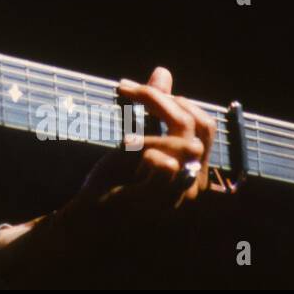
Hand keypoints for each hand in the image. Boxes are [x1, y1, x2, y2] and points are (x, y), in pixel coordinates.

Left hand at [0, 67, 217, 288]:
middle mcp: (192, 183)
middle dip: (161, 100)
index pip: (204, 123)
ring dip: (147, 124)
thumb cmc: (116, 184)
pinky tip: (124, 145)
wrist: (90, 223)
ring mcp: (174, 196)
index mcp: (192, 168)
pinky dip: (146, 148)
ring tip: (116, 127)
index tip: (136, 89)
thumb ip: (153, 109)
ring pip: (183, 144)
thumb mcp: (135, 140)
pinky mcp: (150, 204)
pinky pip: (163, 167)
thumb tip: (163, 70)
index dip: (174, 99)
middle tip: (123, 88)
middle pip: (197, 127)